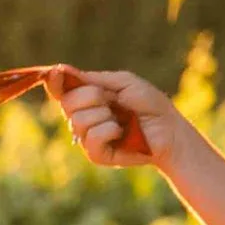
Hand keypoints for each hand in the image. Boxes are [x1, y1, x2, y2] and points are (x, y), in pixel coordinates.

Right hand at [50, 66, 184, 171]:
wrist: (169, 129)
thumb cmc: (150, 105)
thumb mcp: (123, 82)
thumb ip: (93, 79)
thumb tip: (61, 70)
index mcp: (87, 99)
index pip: (62, 91)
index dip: (55, 82)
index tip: (55, 73)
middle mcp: (83, 118)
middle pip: (67, 103)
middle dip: (92, 96)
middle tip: (114, 101)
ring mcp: (87, 138)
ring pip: (79, 120)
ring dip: (105, 115)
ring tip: (122, 120)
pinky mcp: (96, 154)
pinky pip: (92, 137)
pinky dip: (109, 130)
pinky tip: (122, 132)